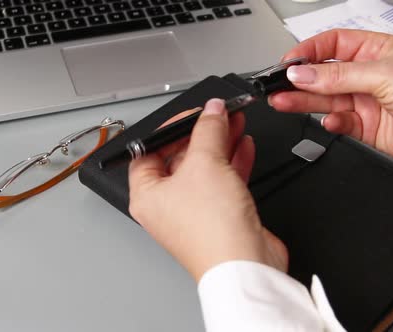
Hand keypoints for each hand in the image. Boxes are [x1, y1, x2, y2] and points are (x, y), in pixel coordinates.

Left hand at [128, 99, 287, 281]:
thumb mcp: (205, 164)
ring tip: (234, 120)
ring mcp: (194, 211)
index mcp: (147, 195)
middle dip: (202, 133)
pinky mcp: (220, 215)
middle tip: (217, 114)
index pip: (149, 152)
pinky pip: (223, 181)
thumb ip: (208, 130)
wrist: (245, 265)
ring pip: (205, 168)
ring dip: (220, 143)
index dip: (169, 129)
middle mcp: (167, 205)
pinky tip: (243, 144)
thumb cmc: (212, 231)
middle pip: (180, 157)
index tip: (191, 114)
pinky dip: (233, 161)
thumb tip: (211, 111)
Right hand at [269, 29, 392, 184]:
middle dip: (299, 79)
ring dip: (304, 101)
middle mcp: (368, 75)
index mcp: (375, 50)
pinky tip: (329, 121)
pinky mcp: (365, 126)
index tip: (288, 64)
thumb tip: (303, 72)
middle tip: (277, 86)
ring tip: (282, 102)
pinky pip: (339, 122)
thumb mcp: (383, 75)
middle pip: (323, 74)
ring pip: (326, 99)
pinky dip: (331, 123)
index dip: (308, 52)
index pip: (331, 45)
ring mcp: (365, 101)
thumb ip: (338, 76)